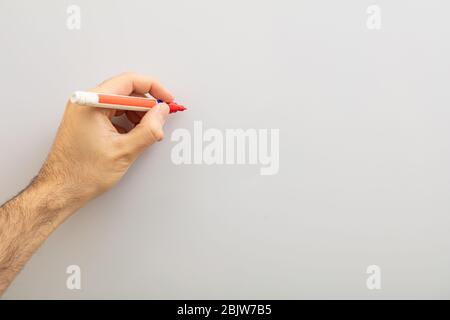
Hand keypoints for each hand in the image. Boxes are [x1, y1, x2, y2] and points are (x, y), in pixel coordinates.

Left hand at [37, 72, 172, 212]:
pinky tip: (133, 136)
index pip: (129, 82)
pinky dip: (127, 121)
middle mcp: (86, 102)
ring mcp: (85, 112)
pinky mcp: (86, 122)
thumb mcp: (124, 151)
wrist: (61, 190)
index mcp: (91, 103)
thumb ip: (148, 129)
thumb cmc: (82, 173)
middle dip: (147, 105)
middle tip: (161, 118)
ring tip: (147, 131)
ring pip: (120, 103)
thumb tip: (162, 113)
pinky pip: (112, 113)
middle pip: (125, 91)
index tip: (167, 99)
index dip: (153, 89)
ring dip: (138, 114)